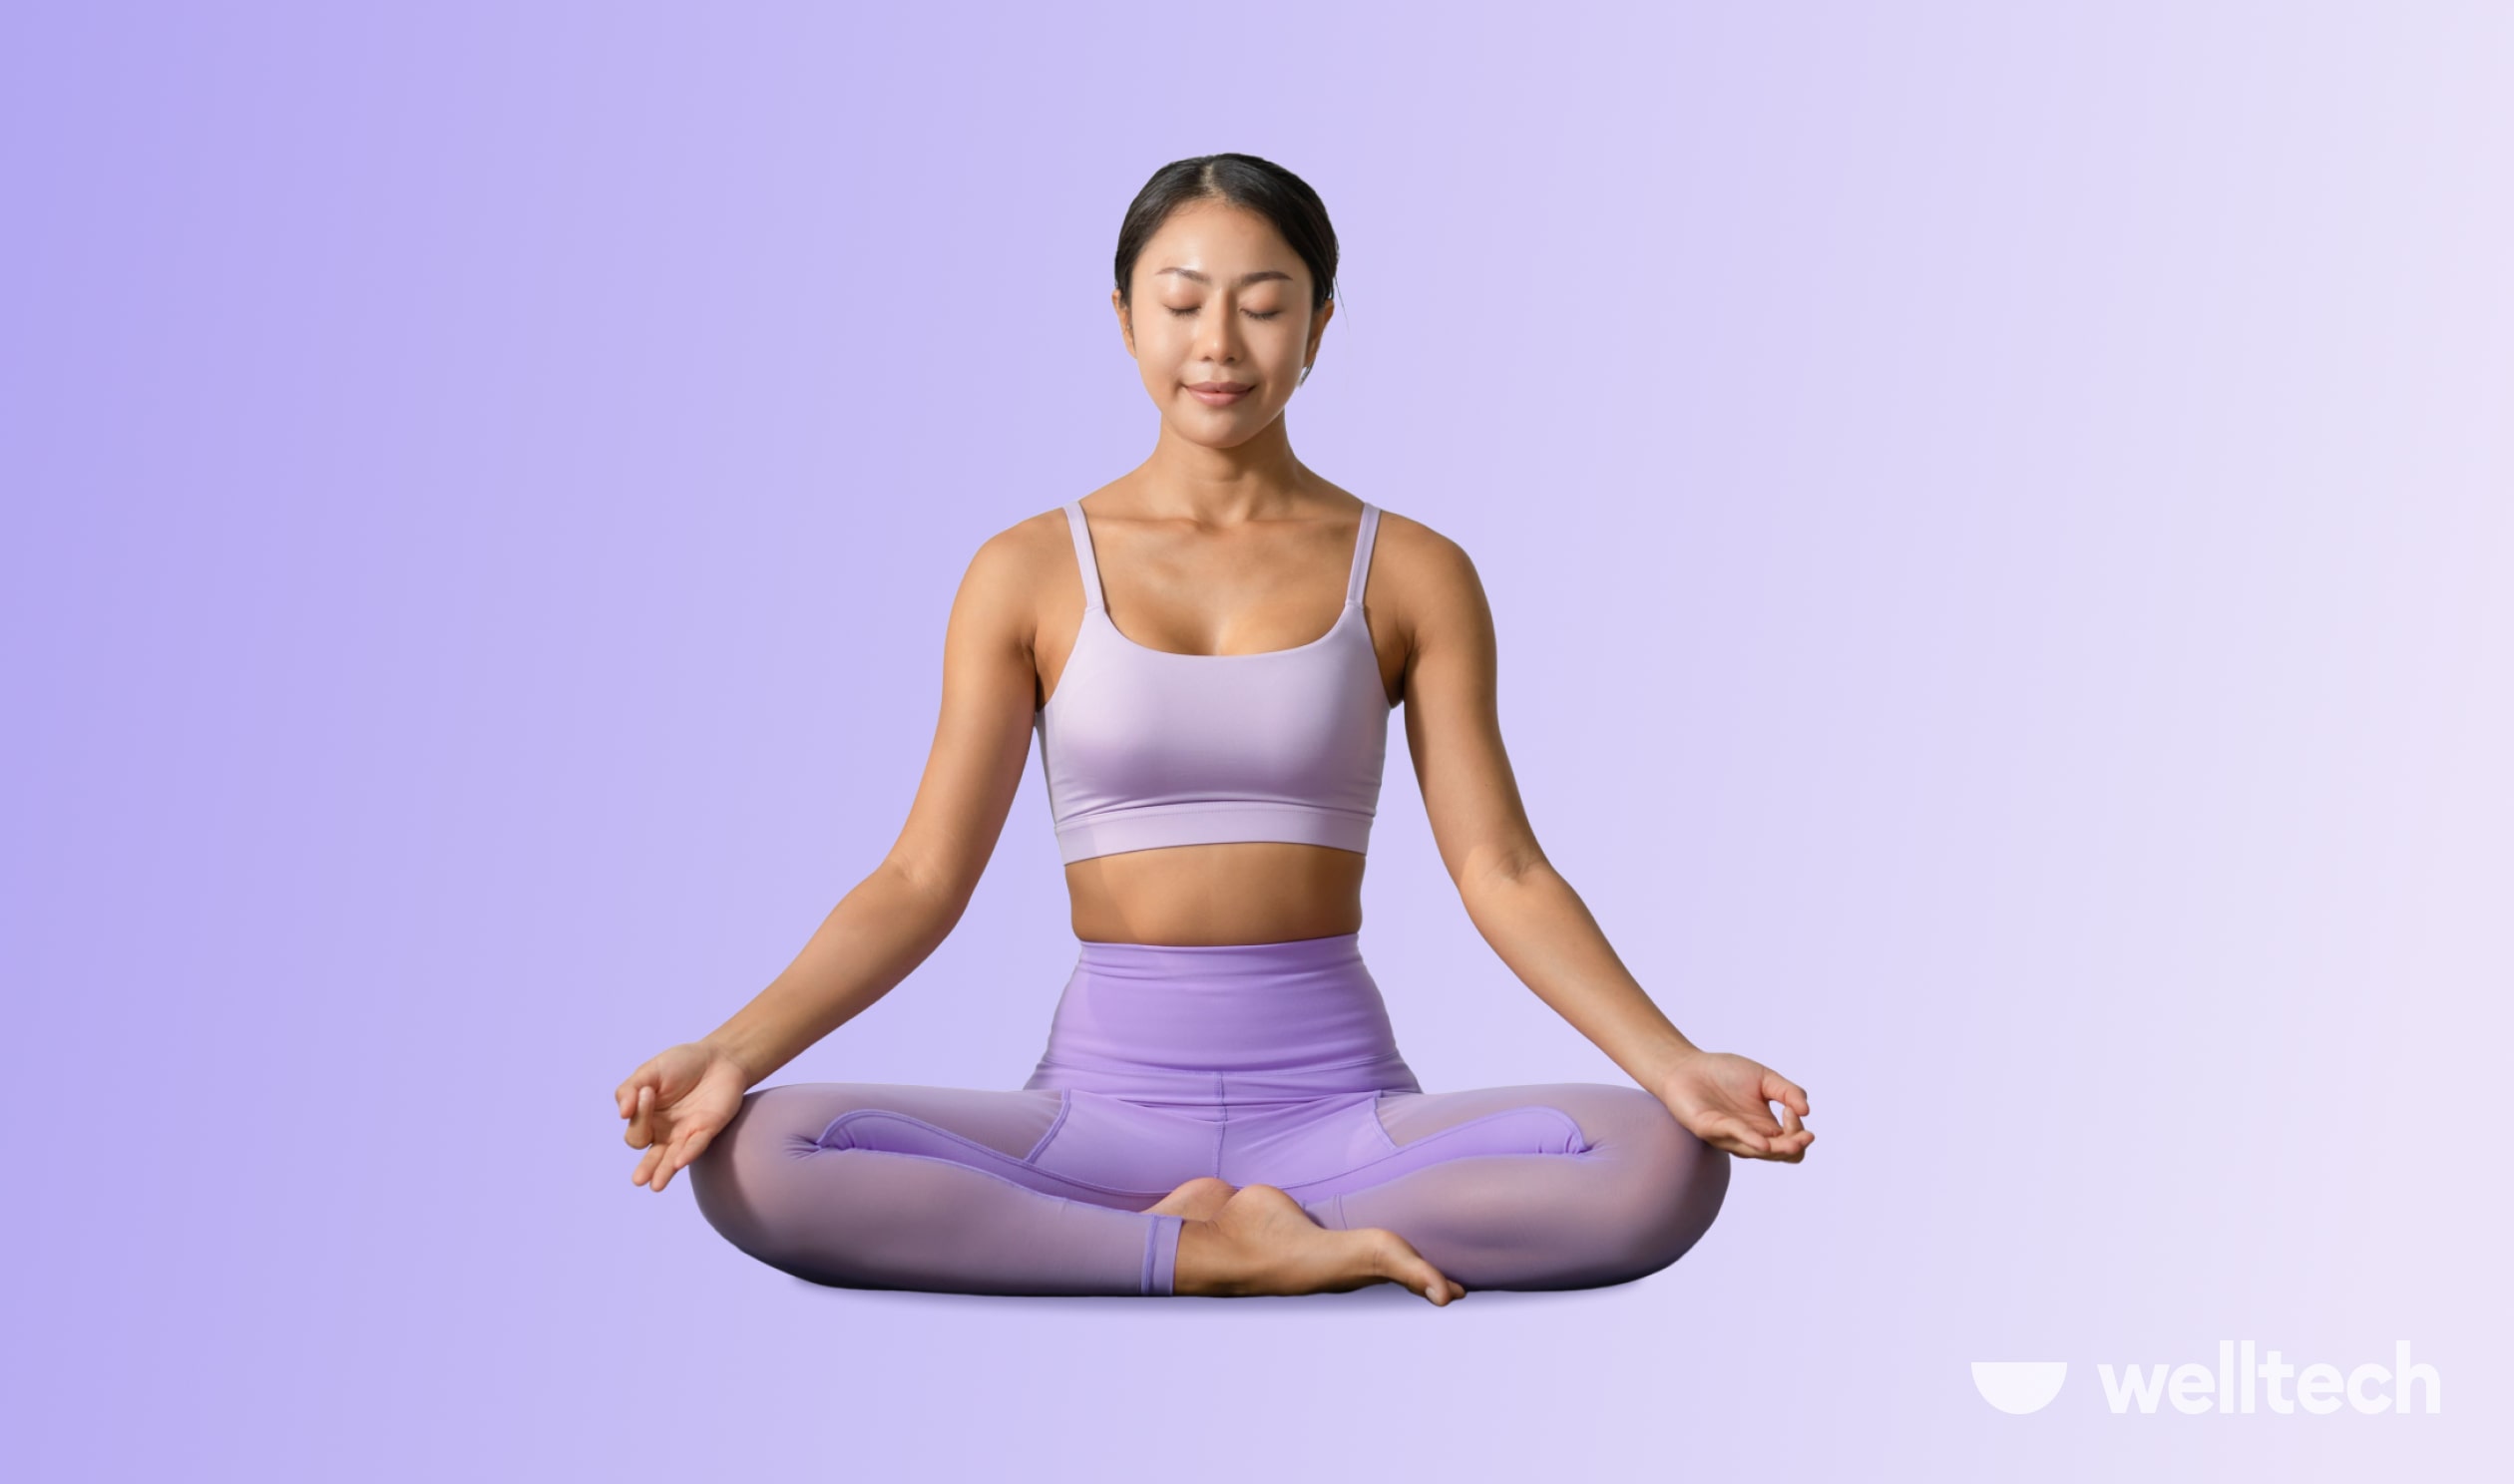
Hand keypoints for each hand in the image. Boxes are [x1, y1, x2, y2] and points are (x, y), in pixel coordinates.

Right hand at [615, 1042, 750, 1192]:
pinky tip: (679, 1162)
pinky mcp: (708, 1130)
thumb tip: (622, 1113)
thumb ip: (629, 1090)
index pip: (636, 1129)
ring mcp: (686, 1133)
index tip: (646, 1091)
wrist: (718, 1057)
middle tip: (638, 1180)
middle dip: (646, 1168)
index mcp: (647, 1119)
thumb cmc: (681, 1064)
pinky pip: (697, 1145)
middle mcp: (665, 1132)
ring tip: (655, 1186)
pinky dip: (689, 1152)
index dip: (639, 1115)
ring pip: (673, 1158)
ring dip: (664, 1171)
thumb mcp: (649, 1072)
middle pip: (652, 1155)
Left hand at [1654, 1050, 1812, 1161]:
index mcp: (1765, 1127)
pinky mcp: (1709, 1129)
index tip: (1791, 1108)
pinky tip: (1763, 1142)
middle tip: (1805, 1135)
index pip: (1792, 1143)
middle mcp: (1750, 1137)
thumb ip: (1788, 1091)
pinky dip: (1749, 1139)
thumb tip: (1807, 1110)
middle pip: (1781, 1155)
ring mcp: (1730, 1136)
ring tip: (1793, 1143)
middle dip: (1795, 1147)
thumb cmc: (1724, 1073)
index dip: (1799, 1132)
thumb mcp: (1765, 1078)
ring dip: (1778, 1149)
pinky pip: (1733, 1136)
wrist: (1686, 1066)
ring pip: (1759, 1153)